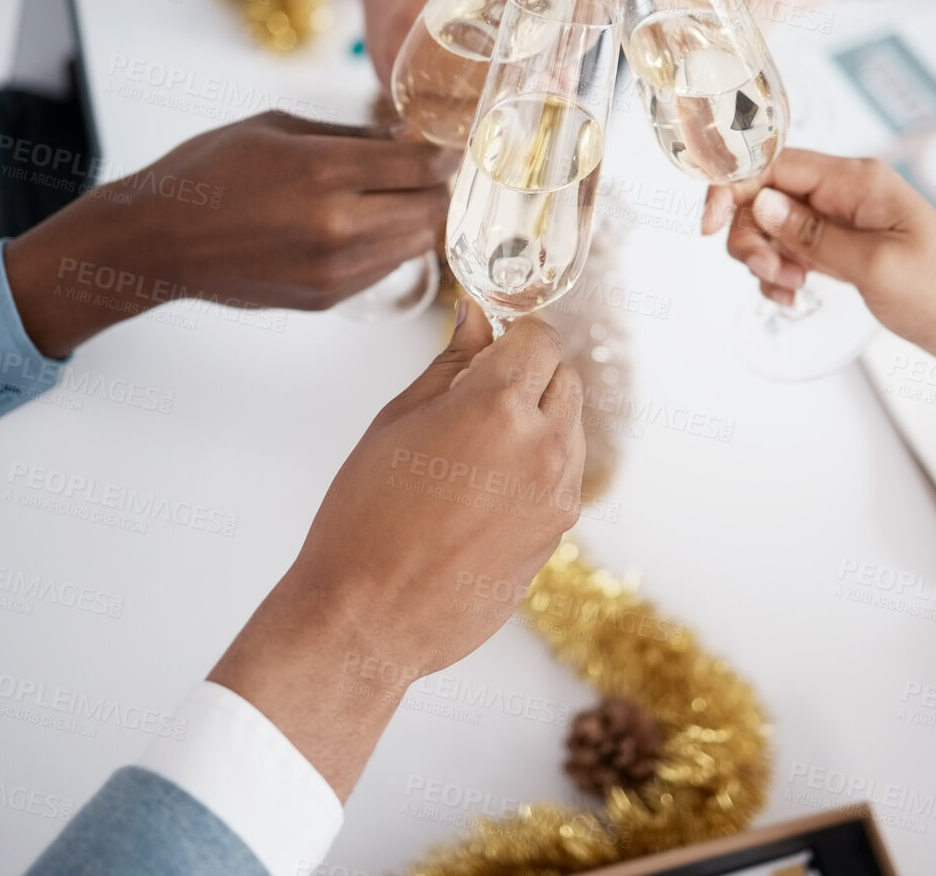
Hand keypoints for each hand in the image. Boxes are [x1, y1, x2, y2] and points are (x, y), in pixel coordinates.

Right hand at [3, 111, 459, 355]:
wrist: (159, 241)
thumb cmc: (209, 173)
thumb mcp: (277, 128)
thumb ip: (347, 135)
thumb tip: (404, 139)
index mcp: (323, 171)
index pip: (420, 168)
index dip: (443, 156)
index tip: (447, 148)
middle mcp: (336, 225)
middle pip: (429, 210)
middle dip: (435, 189)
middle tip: (428, 174)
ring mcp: (334, 269)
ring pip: (414, 245)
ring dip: (415, 220)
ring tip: (397, 199)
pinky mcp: (326, 298)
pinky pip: (384, 270)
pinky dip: (386, 247)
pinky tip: (363, 227)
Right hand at [210, 303, 583, 796]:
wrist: (369, 616)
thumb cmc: (364, 521)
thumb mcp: (397, 421)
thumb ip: (450, 364)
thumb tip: (477, 319)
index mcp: (498, 408)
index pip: (539, 338)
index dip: (512, 336)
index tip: (489, 345)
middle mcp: (543, 447)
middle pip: (564, 378)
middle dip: (529, 375)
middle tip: (476, 397)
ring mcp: (557, 495)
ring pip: (571, 428)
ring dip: (539, 421)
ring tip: (475, 451)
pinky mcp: (558, 533)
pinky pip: (564, 476)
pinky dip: (540, 467)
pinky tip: (486, 489)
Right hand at [714, 151, 935, 364]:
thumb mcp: (874, 265)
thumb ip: (813, 234)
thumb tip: (761, 203)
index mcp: (856, 181)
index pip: (773, 164)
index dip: (734, 189)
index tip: (711, 227)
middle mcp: (843, 192)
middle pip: (763, 195)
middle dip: (751, 236)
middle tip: (772, 274)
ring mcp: (839, 218)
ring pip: (769, 225)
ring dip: (765, 259)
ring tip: (791, 289)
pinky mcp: (838, 245)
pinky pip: (788, 249)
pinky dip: (779, 273)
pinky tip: (793, 295)